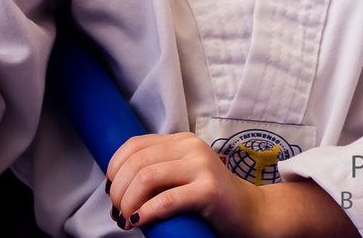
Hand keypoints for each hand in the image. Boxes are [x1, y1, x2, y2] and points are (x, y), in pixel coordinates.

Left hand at [106, 132, 263, 235]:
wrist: (252, 214)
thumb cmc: (211, 200)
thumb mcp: (183, 175)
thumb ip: (160, 169)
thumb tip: (119, 183)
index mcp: (182, 141)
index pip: (135, 145)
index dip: (114, 168)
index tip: (110, 191)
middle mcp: (191, 147)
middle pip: (137, 162)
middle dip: (118, 190)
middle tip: (117, 212)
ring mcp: (201, 166)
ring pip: (147, 177)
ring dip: (128, 202)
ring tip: (126, 219)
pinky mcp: (208, 190)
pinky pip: (167, 199)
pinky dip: (146, 212)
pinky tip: (139, 222)